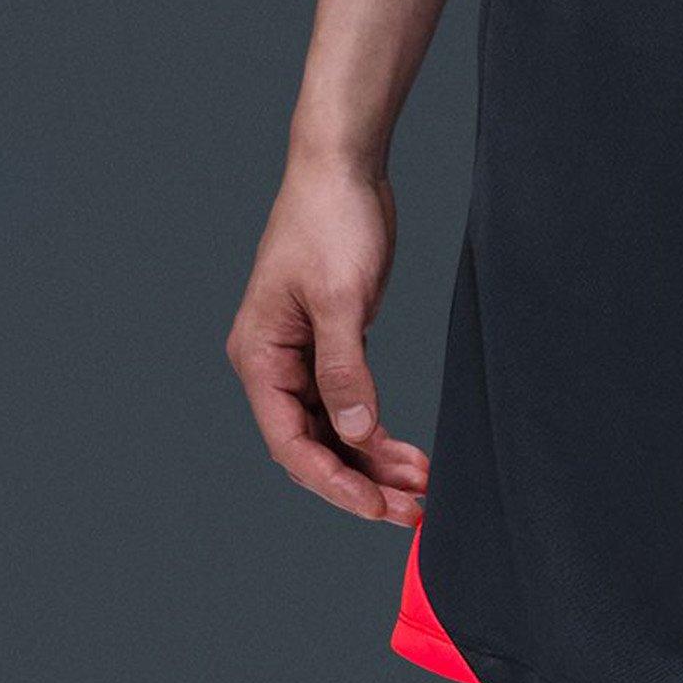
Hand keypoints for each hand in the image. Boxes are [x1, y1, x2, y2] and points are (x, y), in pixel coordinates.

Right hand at [227, 160, 428, 524]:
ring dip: (376, 463)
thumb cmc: (330, 222)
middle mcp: (274, 365)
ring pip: (337, 431)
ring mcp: (303, 358)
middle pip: (315, 446)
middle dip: (361, 482)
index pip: (291, 442)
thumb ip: (345, 369)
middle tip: (411, 513)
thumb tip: (356, 433)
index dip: (334, 481)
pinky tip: (411, 455)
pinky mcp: (334, 346)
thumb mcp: (340, 298)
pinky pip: (352, 406)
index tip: (376, 507)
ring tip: (422, 491)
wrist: (344, 169)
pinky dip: (380, 432)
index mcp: (260, 357)